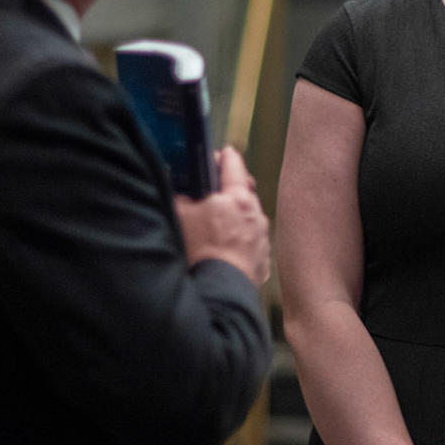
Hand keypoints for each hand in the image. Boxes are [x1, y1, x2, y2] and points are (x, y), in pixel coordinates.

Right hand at [175, 146, 270, 286]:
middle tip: (215, 196)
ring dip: (236, 220)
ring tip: (217, 231)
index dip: (226, 157)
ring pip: (249, 219)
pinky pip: (251, 243)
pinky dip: (240, 243)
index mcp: (237, 198)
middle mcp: (255, 214)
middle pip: (244, 193)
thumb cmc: (201, 252)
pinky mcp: (263, 259)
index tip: (224, 153)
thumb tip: (181, 192)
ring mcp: (262, 237)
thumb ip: (182, 198)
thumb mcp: (181, 217)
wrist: (219, 290)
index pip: (233, 165)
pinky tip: (225, 251)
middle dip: (230, 193)